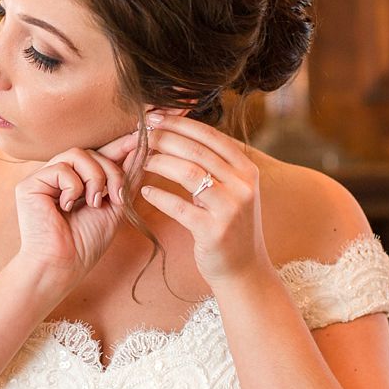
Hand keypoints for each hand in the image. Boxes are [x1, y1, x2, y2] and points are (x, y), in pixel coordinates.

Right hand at [11, 130, 140, 293]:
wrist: (64, 265)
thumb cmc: (86, 243)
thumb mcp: (115, 207)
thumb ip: (125, 180)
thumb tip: (141, 150)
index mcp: (78, 181)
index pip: (99, 155)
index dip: (119, 147)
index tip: (139, 139)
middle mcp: (59, 176)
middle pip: (92, 151)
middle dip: (111, 170)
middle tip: (116, 196)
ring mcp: (44, 178)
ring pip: (77, 153)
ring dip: (95, 177)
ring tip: (94, 202)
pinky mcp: (30, 184)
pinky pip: (61, 168)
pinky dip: (72, 187)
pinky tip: (67, 207)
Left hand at [118, 114, 273, 287]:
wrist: (244, 270)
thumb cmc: (230, 226)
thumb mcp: (232, 191)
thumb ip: (216, 165)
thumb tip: (182, 131)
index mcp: (247, 171)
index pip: (211, 136)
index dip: (181, 123)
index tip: (156, 117)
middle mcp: (242, 186)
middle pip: (197, 151)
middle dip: (165, 138)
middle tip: (142, 134)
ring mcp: (230, 209)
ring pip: (188, 173)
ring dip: (159, 162)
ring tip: (141, 160)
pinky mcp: (214, 232)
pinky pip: (179, 207)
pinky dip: (158, 197)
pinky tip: (144, 192)